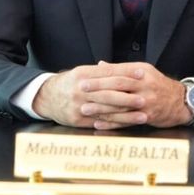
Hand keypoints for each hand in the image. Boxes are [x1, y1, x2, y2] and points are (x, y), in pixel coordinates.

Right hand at [31, 62, 145, 127]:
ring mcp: (79, 106)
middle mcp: (80, 90)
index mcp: (83, 74)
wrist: (47, 97)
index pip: (108, 72)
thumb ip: (102, 71)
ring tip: (143, 115)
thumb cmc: (70, 83)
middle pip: (109, 93)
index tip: (142, 74)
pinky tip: (127, 125)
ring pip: (107, 110)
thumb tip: (126, 69)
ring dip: (127, 114)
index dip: (126, 73)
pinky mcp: (77, 120)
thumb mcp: (82, 72)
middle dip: (129, 97)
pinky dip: (115, 124)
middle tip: (146, 98)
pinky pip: (100, 122)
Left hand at [75, 62, 192, 130]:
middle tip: (81, 90)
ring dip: (101, 107)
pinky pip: (127, 120)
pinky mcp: (148, 116)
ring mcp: (147, 101)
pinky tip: (99, 124)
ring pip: (120, 104)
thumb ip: (121, 69)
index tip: (84, 77)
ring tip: (85, 109)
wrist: (180, 101)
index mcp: (141, 71)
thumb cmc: (157, 85)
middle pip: (118, 85)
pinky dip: (111, 123)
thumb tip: (100, 65)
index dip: (100, 75)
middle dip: (98, 88)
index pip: (118, 72)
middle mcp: (144, 85)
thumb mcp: (143, 71)